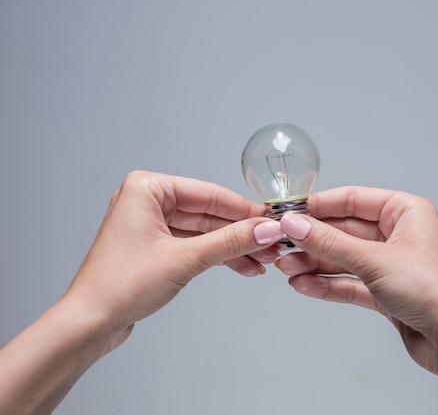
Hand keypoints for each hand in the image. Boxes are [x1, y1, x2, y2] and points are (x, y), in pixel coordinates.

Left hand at [0, 171, 286, 414]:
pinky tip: (243, 266)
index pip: (209, 194)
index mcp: (147, 188)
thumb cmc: (120, 285)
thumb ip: (230, 241)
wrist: (90, 323)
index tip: (272, 219)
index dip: (244, 210)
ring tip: (262, 260)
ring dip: (232, 247)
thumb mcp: (185, 259)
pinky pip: (194, 245)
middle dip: (241, 232)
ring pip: (203, 231)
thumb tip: (265, 230)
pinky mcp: (154, 247)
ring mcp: (150, 225)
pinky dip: (216, 256)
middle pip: (208, 213)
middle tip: (271, 244)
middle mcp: (147, 201)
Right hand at [275, 186, 437, 373]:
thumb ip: (330, 242)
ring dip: (314, 264)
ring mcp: (390, 264)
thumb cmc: (433, 290)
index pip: (352, 200)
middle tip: (282, 246)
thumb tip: (294, 225)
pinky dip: (327, 284)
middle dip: (312, 240)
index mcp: (404, 211)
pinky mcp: (385, 292)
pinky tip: (303, 285)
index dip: (318, 206)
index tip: (288, 213)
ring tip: (286, 269)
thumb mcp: (374, 259)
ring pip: (343, 258)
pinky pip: (349, 282)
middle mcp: (398, 234)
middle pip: (344, 231)